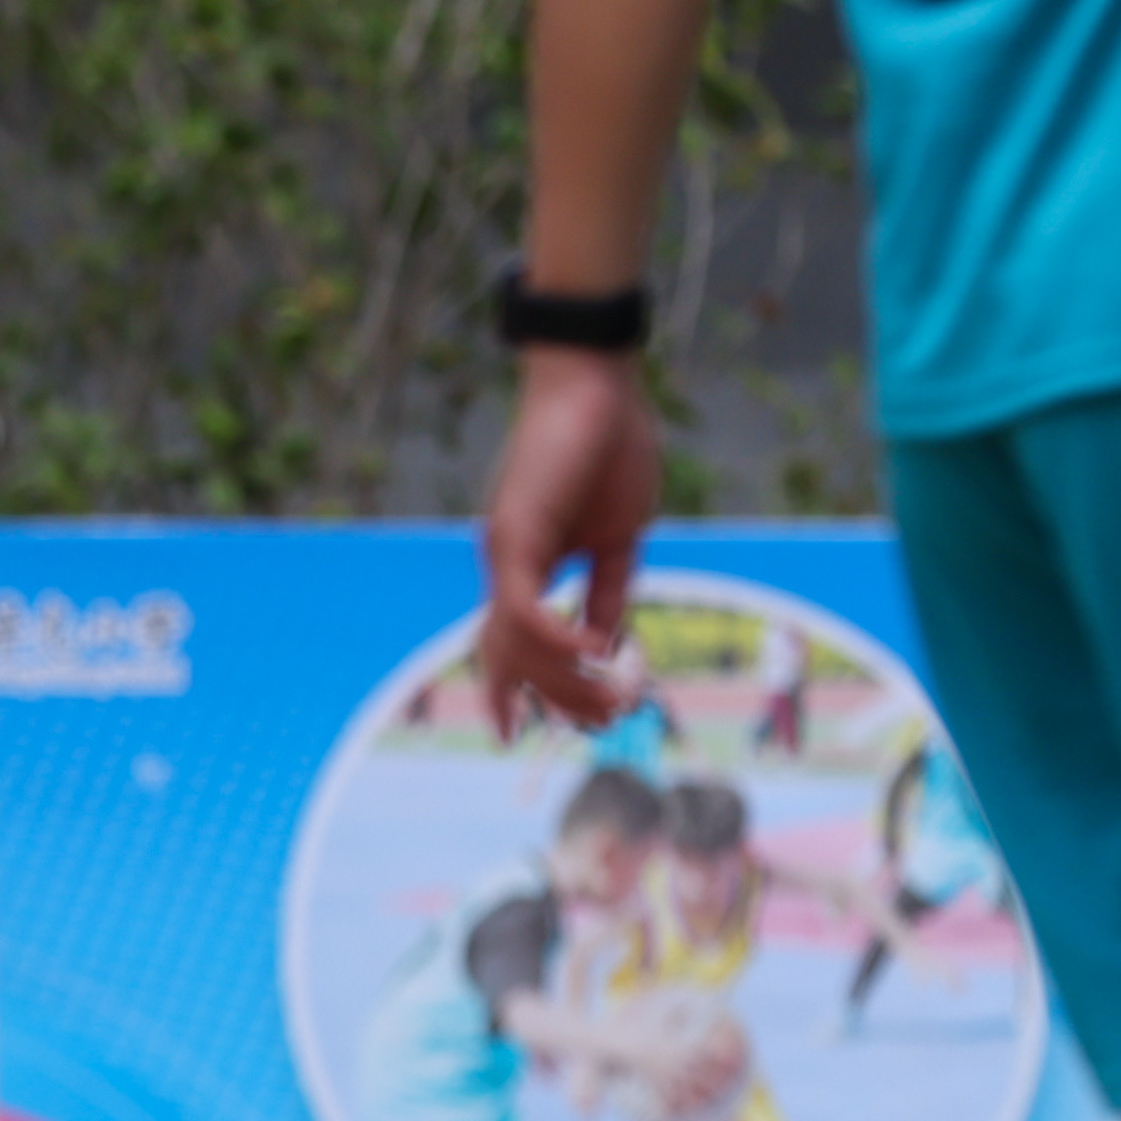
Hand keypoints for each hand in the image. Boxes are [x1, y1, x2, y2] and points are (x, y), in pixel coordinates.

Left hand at [472, 350, 661, 736]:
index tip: (516, 738)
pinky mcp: (514, 533)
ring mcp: (504, 550)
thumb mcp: (616, 539)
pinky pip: (523, 607)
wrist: (598, 383)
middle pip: (511, 656)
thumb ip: (609, 593)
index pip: (504, 643)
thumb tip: (608, 648)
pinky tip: (596, 656)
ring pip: (516, 642)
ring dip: (563, 682)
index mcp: (524, 565)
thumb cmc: (609, 449)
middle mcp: (504, 563)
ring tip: (613, 700)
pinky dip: (555, 639)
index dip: (505, 693)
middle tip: (606, 725)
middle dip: (555, 702)